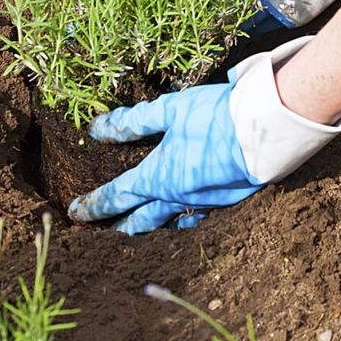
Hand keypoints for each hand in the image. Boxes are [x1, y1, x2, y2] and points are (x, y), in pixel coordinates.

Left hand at [69, 37, 340, 234]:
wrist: (265, 131)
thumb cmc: (213, 117)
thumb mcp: (168, 112)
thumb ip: (132, 122)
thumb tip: (97, 130)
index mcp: (157, 178)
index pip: (117, 196)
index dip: (94, 204)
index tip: (75, 212)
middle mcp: (177, 198)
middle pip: (142, 218)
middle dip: (121, 224)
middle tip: (107, 229)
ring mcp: (203, 203)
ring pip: (171, 220)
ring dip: (153, 223)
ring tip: (144, 224)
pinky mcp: (227, 200)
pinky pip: (197, 214)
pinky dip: (184, 216)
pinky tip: (187, 212)